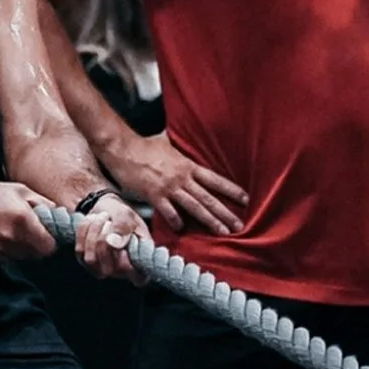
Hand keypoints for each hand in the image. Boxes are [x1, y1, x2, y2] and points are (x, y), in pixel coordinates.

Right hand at [0, 178, 58, 261]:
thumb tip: (58, 214)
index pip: (49, 247)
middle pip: (36, 255)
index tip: (46, 233)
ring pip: (21, 258)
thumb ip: (41, 203)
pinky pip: (4, 259)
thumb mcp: (17, 189)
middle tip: (29, 230)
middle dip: (36, 244)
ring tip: (9, 230)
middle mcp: (11, 239)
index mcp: (22, 220)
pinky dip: (5, 251)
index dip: (50, 240)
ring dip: (20, 248)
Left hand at [72, 194, 150, 283]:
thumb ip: (124, 227)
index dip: (129, 267)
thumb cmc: (122, 215)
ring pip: (91, 259)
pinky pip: (80, 249)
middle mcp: (120, 271)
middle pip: (108, 269)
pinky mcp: (85, 260)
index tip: (124, 248)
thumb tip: (114, 243)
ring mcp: (101, 268)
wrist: (105, 209)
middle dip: (104, 240)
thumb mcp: (127, 215)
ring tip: (102, 217)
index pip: (138, 278)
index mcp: (139, 261)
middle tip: (110, 221)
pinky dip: (85, 230)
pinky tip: (93, 220)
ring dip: (94, 233)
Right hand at [105, 131, 247, 234]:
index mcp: (188, 165)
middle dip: (225, 213)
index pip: (215, 179)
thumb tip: (184, 136)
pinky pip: (169, 211)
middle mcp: (182, 177)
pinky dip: (176, 221)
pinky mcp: (154, 195)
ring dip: (210, 221)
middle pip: (208, 197)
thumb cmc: (144, 145)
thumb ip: (180, 146)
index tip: (245, 200)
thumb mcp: (168, 142)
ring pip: (194, 207)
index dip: (231, 190)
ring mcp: (169, 187)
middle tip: (239, 226)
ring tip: (222, 232)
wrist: (123, 148)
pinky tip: (182, 229)